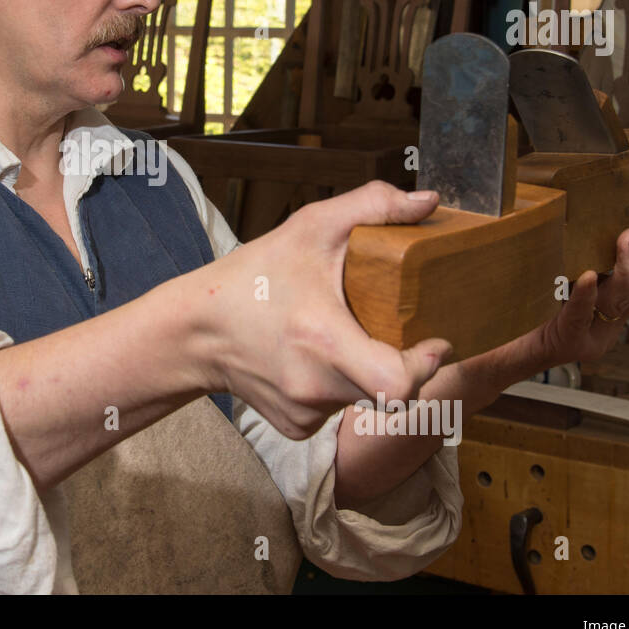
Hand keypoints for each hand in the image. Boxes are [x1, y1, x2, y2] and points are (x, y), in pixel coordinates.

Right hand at [191, 181, 451, 440]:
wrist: (192, 332)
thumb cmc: (250, 279)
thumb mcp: (309, 227)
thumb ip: (373, 206)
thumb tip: (429, 201)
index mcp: (323, 342)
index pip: (398, 384)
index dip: (426, 366)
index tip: (435, 340)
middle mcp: (315, 386)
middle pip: (388, 391)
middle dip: (398, 359)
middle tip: (387, 326)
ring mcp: (305, 413)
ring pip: (364, 399)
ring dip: (365, 370)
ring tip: (337, 336)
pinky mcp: (295, 427)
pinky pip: (336, 410)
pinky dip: (337, 386)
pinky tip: (313, 359)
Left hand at [534, 211, 628, 366]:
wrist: (535, 343)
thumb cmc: (562, 305)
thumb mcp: (587, 280)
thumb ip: (603, 256)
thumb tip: (616, 216)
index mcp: (628, 301)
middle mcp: (618, 313)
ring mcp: (595, 326)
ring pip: (621, 297)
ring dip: (628, 266)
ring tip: (628, 236)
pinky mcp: (570, 333)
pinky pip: (580, 312)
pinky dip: (586, 295)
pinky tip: (588, 276)